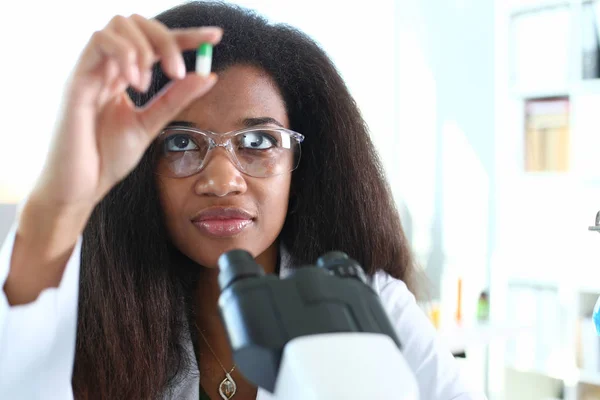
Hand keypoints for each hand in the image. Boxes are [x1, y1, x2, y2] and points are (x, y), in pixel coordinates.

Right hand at [32, 14, 221, 209]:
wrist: (81, 187)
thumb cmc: (107, 158)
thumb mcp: (151, 124)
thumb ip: (176, 99)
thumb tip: (209, 76)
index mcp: (124, 76)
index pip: (157, 42)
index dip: (187, 35)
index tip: (216, 37)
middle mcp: (107, 67)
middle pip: (138, 23)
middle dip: (167, 39)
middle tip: (178, 71)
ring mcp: (91, 70)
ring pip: (118, 24)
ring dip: (145, 47)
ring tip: (148, 85)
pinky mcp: (77, 79)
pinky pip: (99, 41)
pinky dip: (124, 54)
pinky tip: (135, 83)